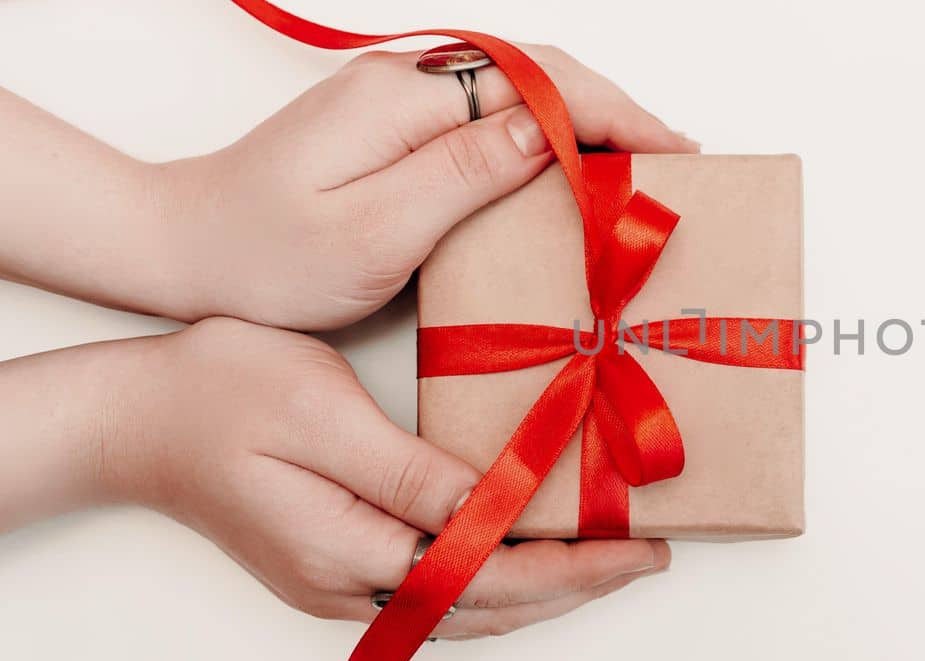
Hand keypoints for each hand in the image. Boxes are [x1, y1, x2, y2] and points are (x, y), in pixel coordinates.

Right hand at [104, 317, 668, 637]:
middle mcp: (351, 587)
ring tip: (610, 560)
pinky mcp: (340, 567)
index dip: (575, 567)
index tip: (639, 548)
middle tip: (650, 555)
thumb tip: (492, 507)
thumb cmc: (217, 394)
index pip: (491, 575)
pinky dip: (499, 576)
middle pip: (491, 605)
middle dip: (578, 585)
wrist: (132, 418)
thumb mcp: (317, 414)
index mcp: (350, 552)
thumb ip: (408, 472)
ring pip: (469, 606)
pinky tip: (530, 552)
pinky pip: (441, 587)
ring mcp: (343, 585)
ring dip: (545, 588)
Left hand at [154, 45, 696, 330]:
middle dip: (616, 110)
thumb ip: (462, 175)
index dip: (617, 115)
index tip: (674, 153)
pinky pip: (491, 116)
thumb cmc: (264, 257)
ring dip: (588, 119)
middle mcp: (406, 83)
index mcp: (404, 100)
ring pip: (520, 90)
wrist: (182, 250)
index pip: (540, 84)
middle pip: (539, 73)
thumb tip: (548, 132)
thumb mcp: (370, 230)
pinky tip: (571, 168)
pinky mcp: (396, 129)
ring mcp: (400, 101)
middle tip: (676, 162)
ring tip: (641, 165)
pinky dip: (547, 134)